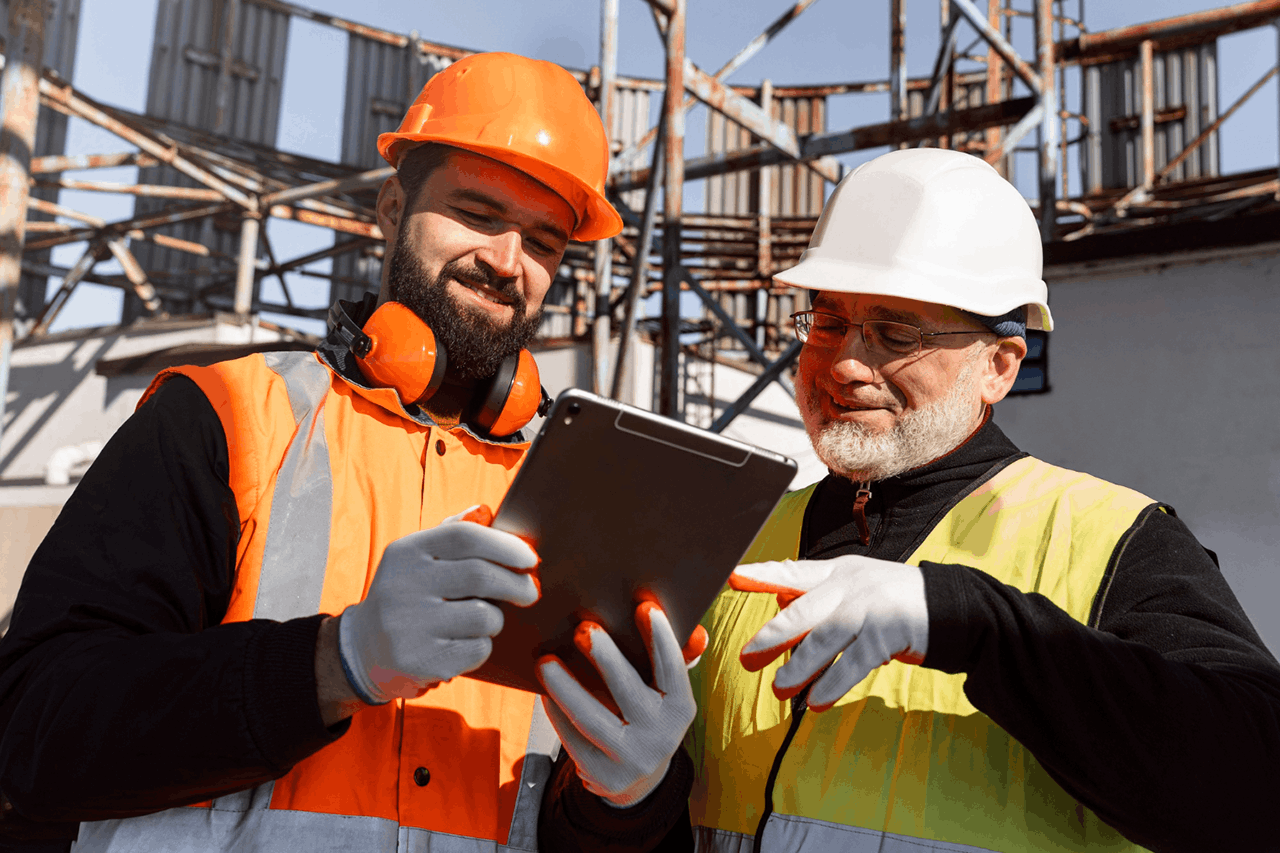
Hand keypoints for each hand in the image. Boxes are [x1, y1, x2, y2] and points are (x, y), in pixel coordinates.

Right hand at [338, 505, 539, 703]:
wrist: (364, 648)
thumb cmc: (407, 596)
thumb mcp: (417, 559)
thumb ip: (450, 533)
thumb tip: (485, 511)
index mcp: (407, 552)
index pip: (465, 537)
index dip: (505, 545)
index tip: (530, 558)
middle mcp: (403, 585)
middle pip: (481, 575)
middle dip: (517, 584)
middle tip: (529, 591)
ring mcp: (408, 625)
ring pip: (484, 616)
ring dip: (496, 620)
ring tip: (482, 621)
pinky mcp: (418, 659)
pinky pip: (477, 649)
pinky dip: (481, 646)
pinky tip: (463, 643)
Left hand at [537, 602, 697, 806]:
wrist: (637, 776)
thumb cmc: (647, 713)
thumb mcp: (665, 692)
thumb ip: (673, 657)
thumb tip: (687, 628)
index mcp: (680, 708)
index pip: (672, 669)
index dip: (661, 638)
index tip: (644, 605)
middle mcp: (661, 736)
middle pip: (628, 690)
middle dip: (606, 658)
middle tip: (584, 628)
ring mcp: (630, 758)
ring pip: (591, 718)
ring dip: (566, 687)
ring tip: (545, 661)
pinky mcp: (600, 774)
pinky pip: (572, 738)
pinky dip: (556, 712)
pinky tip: (543, 691)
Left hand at [730, 556, 927, 711]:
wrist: (949, 607)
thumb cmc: (890, 600)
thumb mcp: (853, 588)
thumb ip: (818, 600)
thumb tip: (779, 612)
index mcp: (837, 571)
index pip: (793, 572)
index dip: (763, 575)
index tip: (733, 577)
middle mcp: (850, 585)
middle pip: (803, 610)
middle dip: (773, 635)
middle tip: (748, 657)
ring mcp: (870, 608)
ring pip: (826, 639)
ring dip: (800, 667)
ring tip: (780, 688)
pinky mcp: (889, 634)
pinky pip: (854, 662)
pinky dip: (834, 683)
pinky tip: (817, 701)